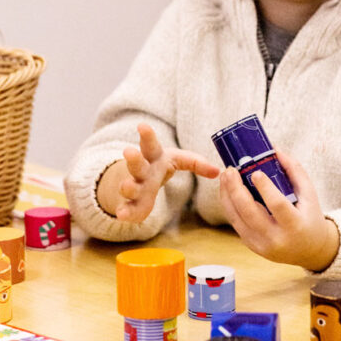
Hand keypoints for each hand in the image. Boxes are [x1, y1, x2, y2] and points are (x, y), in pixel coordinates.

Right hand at [97, 123, 219, 221]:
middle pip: (136, 163)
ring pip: (130, 186)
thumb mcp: (178, 159)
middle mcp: (141, 170)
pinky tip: (121, 215)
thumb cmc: (159, 165)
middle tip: (129, 151)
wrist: (136, 181)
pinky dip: (125, 212)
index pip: (150, 143)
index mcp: (153, 156)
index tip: (142, 126)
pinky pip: (128, 209)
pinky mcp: (131, 205)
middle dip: (133, 158)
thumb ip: (197, 163)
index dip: (147, 135)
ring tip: (127, 186)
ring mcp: (134, 187)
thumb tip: (218, 171)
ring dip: (128, 186)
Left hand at [218, 151, 338, 270]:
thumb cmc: (310, 216)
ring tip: (225, 176)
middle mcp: (277, 239)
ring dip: (227, 195)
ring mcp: (262, 245)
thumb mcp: (309, 193)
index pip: (277, 205)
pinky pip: (236, 223)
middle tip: (230, 170)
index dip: (265, 188)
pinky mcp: (252, 245)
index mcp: (295, 225)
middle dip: (236, 189)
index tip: (255, 172)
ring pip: (237, 219)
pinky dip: (228, 205)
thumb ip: (294, 170)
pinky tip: (226, 190)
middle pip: (250, 213)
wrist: (309, 250)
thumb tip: (275, 149)